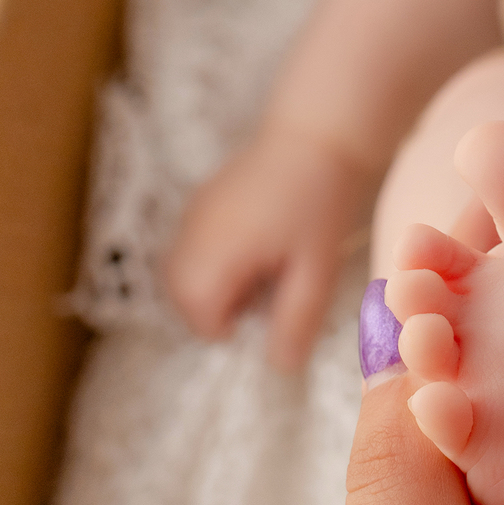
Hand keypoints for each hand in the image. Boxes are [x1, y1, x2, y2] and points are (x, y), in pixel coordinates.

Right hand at [167, 133, 376, 371]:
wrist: (317, 136)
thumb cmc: (319, 204)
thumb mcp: (316, 271)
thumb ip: (296, 321)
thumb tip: (280, 368)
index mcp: (213, 256)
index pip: (201, 320)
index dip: (238, 327)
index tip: (274, 308)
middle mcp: (189, 237)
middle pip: (184, 301)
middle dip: (223, 308)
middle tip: (273, 286)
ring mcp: (191, 217)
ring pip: (185, 276)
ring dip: (220, 285)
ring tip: (268, 264)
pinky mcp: (200, 204)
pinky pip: (194, 250)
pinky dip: (219, 260)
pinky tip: (260, 241)